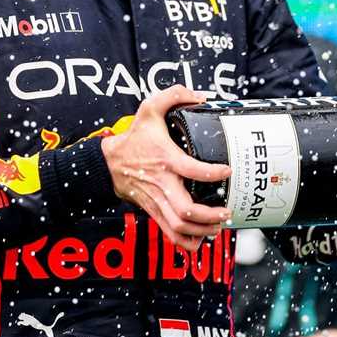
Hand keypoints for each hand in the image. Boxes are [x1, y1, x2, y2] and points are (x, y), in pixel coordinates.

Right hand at [100, 85, 230, 251]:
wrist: (108, 162)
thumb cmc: (134, 137)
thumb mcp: (149, 108)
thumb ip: (174, 95)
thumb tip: (199, 97)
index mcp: (166, 159)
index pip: (192, 170)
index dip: (212, 173)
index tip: (227, 171)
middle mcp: (162, 184)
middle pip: (186, 211)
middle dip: (209, 216)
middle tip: (226, 211)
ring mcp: (157, 201)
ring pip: (179, 227)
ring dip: (201, 231)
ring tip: (218, 226)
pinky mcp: (153, 211)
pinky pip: (169, 233)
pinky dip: (186, 242)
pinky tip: (201, 239)